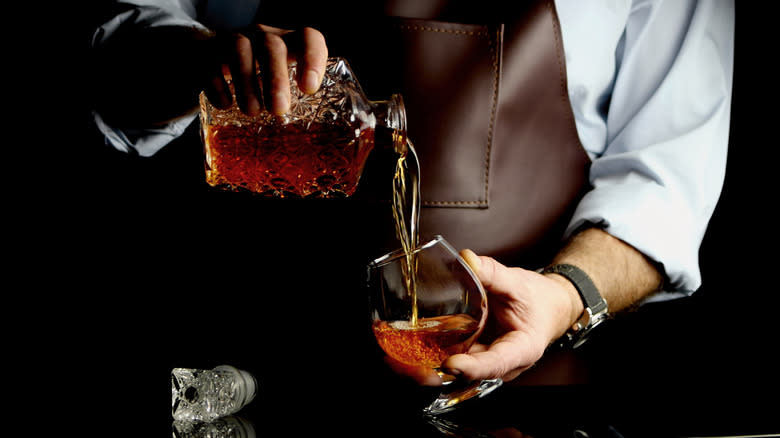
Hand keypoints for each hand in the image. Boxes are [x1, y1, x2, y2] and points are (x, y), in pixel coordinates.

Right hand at [206, 25, 327, 115]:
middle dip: (276, 78)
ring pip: (240, 51)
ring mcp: (233, 41)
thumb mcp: (282, 84)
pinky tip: (224, 105)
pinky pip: (211, 63)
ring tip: (252, 111)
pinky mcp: (207, 53)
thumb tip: (309, 146)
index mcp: (289, 43)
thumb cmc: (261, 80)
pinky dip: (218, 84)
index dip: (313, 58)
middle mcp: (263, 37)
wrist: (213, 60)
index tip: (309, 88)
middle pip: (272, 47)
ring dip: (247, 82)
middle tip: (279, 109)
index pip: (308, 38)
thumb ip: (297, 104)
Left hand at [385, 249, 581, 384]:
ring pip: (452, 375)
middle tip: (407, 367)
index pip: (496, 364)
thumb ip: (493, 272)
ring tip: (395, 361)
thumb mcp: (519, 283)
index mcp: (520, 350)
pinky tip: (400, 351)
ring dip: (423, 370)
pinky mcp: (470, 355)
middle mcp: (500, 364)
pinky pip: (447, 361)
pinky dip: (425, 358)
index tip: (451, 364)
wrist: (546, 309)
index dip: (473, 368)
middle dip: (435, 375)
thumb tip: (467, 260)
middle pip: (467, 377)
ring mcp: (483, 361)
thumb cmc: (538, 301)